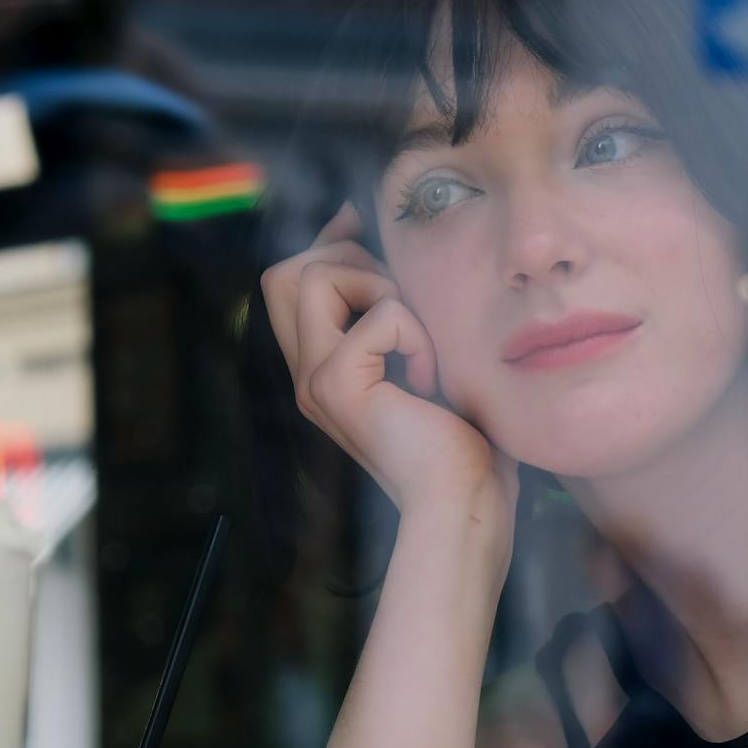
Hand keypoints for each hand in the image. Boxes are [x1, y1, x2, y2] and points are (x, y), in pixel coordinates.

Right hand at [260, 204, 518, 531]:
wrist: (463, 503)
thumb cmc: (459, 440)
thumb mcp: (423, 357)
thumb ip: (397, 313)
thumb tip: (383, 250)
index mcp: (321, 369)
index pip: (288, 283)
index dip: (329, 247)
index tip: (372, 245)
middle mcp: (307, 375)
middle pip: (284, 273)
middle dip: (347, 259)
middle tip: (398, 300)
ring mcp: (315, 381)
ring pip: (313, 277)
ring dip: (378, 288)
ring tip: (413, 338)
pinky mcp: (339, 387)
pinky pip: (380, 314)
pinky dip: (416, 332)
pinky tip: (430, 376)